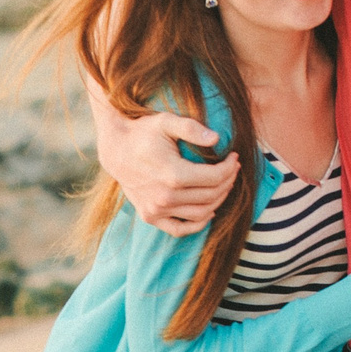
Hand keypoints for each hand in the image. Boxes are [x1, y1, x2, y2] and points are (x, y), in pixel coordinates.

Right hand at [87, 84, 238, 236]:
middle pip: (211, 195)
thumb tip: (216, 138)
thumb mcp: (166, 121)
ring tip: (222, 184)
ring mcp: (157, 209)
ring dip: (218, 199)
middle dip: (227, 181)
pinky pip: (180, 229)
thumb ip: (191, 128)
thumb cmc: (143, 133)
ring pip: (201, 213)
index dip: (230, 167)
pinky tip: (208, 211)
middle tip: (231, 168)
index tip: (234, 157)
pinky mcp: (150, 216)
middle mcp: (165, 196)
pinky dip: (198, 224)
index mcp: (173, 174)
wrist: (116, 150)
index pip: (215, 177)